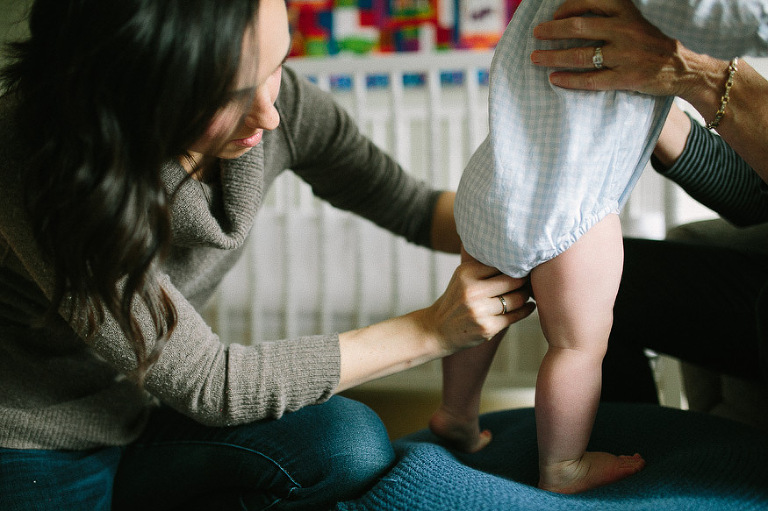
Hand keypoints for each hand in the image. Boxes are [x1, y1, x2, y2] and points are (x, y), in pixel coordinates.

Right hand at [424, 248, 534, 351]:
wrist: (438, 329)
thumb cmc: (456, 301)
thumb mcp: (462, 278)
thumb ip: (485, 268)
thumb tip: (520, 258)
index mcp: (466, 273)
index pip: (502, 264)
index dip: (516, 265)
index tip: (524, 266)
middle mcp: (471, 291)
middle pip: (513, 280)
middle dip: (524, 280)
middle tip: (529, 280)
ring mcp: (479, 311)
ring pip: (516, 299)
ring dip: (525, 296)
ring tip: (526, 294)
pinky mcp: (487, 328)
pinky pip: (515, 316)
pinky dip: (526, 310)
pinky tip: (528, 306)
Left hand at [529, 0, 714, 98]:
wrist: (682, 67)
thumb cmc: (650, 43)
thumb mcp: (634, 19)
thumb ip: (609, 14)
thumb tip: (572, 15)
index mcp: (626, 11)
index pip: (589, 1)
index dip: (566, 8)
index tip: (554, 16)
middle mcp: (624, 29)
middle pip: (578, 27)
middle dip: (552, 31)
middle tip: (536, 35)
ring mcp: (625, 55)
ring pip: (580, 55)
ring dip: (553, 57)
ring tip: (536, 58)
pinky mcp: (625, 78)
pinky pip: (590, 80)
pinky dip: (569, 80)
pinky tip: (554, 79)